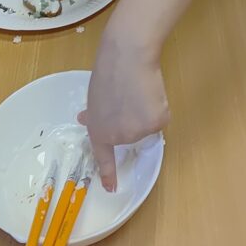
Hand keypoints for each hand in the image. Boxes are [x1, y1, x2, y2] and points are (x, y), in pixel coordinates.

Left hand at [79, 35, 169, 191]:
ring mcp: (138, 132)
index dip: (108, 173)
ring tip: (138, 89)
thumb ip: (94, 113)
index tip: (111, 189)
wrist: (127, 57)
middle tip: (128, 95)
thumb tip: (85, 119)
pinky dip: (158, 106)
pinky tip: (151, 91)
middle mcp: (118, 137)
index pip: (103, 157)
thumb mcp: (94, 96)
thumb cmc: (108, 70)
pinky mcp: (157, 123)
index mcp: (99, 130)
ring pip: (147, 125)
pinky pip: (160, 118)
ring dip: (146, 111)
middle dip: (131, 118)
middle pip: (130, 133)